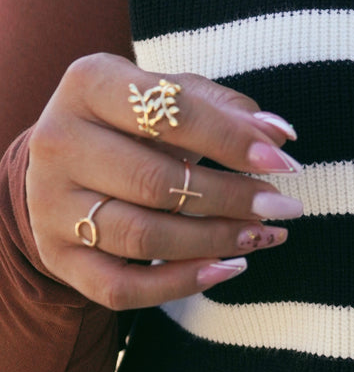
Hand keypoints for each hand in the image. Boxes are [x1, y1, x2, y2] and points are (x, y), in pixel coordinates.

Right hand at [26, 53, 302, 309]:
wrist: (67, 163)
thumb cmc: (138, 121)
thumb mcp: (175, 96)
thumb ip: (227, 109)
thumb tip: (279, 136)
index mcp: (88, 85)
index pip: (166, 113)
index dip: (229, 139)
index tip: (282, 162)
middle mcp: (59, 142)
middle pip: (155, 181)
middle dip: (231, 198)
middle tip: (284, 207)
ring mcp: (51, 204)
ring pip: (142, 236)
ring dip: (214, 240)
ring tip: (260, 235)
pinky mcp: (57, 255)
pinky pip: (120, 287)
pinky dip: (180, 283)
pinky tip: (226, 269)